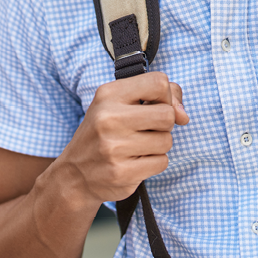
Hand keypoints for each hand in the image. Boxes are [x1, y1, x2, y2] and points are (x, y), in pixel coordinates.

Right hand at [57, 71, 188, 206]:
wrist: (74, 175)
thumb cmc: (104, 133)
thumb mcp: (120, 104)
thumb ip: (159, 97)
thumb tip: (183, 115)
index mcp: (108, 94)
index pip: (159, 82)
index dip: (166, 96)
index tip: (154, 106)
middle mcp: (108, 118)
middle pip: (168, 114)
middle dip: (164, 124)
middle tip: (146, 130)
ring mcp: (113, 147)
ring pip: (167, 141)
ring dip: (158, 146)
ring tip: (137, 147)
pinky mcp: (121, 172)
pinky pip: (161, 162)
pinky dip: (154, 163)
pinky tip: (135, 162)